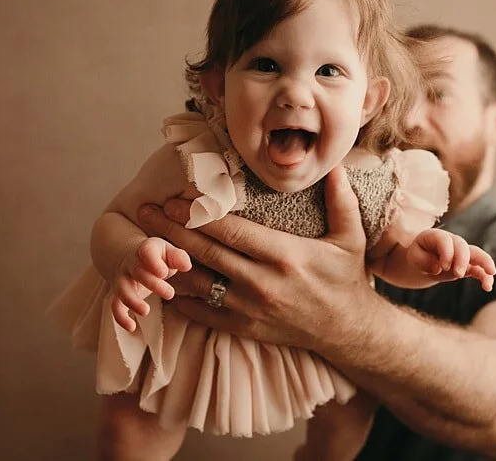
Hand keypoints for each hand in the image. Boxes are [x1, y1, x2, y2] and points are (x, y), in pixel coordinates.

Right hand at [109, 237, 191, 331]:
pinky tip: (132, 327)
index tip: (164, 273)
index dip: (154, 262)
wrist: (127, 256)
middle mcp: (131, 264)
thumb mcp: (168, 252)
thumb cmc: (156, 257)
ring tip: (146, 311)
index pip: (147, 251)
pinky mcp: (119, 295)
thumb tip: (186, 266)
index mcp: (146, 250)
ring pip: (122, 290)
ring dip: (132, 301)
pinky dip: (120, 318)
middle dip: (153, 284)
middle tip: (170, 294)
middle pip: (138, 272)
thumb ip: (179, 257)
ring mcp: (123, 280)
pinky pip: (115, 306)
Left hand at [134, 167, 379, 352]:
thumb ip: (341, 200)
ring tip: (144, 244)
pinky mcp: (243, 327)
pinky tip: (162, 280)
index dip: (198, 215)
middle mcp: (262, 283)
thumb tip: (330, 166)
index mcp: (284, 255)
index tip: (174, 199)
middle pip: (206, 253)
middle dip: (171, 231)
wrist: (347, 330)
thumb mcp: (351, 237)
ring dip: (168, 263)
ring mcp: (249, 308)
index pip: (231, 231)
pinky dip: (179, 298)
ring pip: (197, 284)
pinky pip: (202, 312)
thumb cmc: (345, 278)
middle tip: (145, 212)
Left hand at [406, 229, 495, 290]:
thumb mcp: (414, 257)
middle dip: (462, 260)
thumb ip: (423, 260)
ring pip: (477, 254)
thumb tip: (438, 268)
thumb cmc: (419, 256)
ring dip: (484, 263)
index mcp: (437, 236)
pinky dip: (485, 277)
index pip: (445, 240)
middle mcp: (453, 242)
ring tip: (490, 274)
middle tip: (457, 274)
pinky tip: (488, 287)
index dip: (446, 253)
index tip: (442, 267)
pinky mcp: (468, 266)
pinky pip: (479, 269)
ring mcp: (462, 253)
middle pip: (462, 246)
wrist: (424, 260)